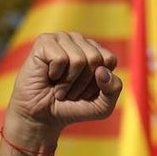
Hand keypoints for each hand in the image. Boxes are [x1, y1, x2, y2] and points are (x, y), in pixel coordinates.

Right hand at [6, 32, 121, 138]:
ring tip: (60, 87)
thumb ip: (113, 89)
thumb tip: (102, 70)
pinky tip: (50, 77)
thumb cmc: (73, 107)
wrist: (42, 116)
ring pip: (78, 59)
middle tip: (71, 90)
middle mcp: (79, 41)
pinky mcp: (44, 41)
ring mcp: (61, 38)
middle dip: (84, 83)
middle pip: (95, 59)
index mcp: (95, 51)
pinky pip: (60, 58)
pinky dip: (56, 75)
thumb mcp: (102, 106)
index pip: (109, 60)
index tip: (87, 91)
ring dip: (69, 82)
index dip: (100, 82)